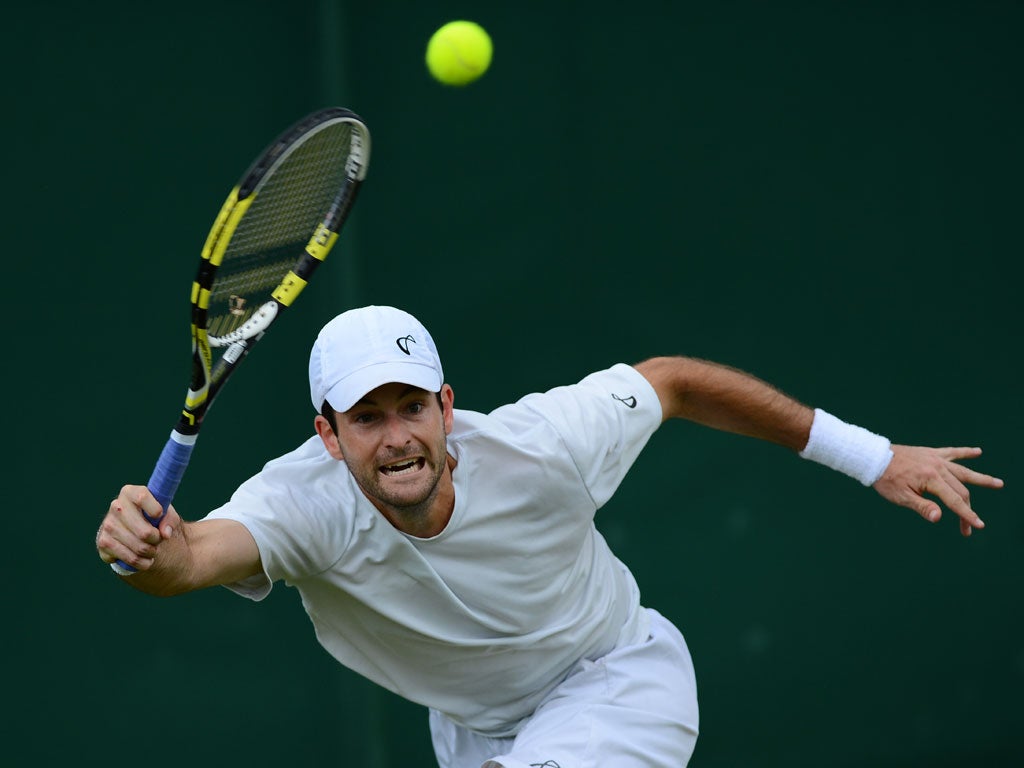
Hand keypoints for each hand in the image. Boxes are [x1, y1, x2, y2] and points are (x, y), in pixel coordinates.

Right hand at [96, 485, 180, 570]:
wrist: (133, 531)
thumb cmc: (152, 517)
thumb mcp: (166, 513)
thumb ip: (170, 519)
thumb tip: (164, 533)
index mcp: (130, 493)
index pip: (142, 497)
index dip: (155, 510)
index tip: (159, 516)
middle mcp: (116, 506)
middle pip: (144, 532)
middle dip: (157, 540)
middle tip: (159, 539)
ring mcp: (107, 525)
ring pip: (139, 547)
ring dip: (151, 552)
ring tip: (153, 549)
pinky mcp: (103, 543)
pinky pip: (129, 558)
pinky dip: (142, 562)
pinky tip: (145, 559)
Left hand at [873, 446, 1003, 536]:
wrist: (874, 457)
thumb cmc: (886, 479)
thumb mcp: (900, 497)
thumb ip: (921, 507)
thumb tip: (939, 517)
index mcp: (931, 478)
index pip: (954, 501)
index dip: (966, 515)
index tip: (977, 526)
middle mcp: (938, 467)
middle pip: (961, 490)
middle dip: (967, 509)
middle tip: (969, 527)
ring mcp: (936, 458)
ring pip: (964, 471)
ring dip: (981, 478)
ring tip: (999, 483)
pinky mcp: (931, 453)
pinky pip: (952, 452)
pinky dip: (965, 452)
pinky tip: (978, 451)